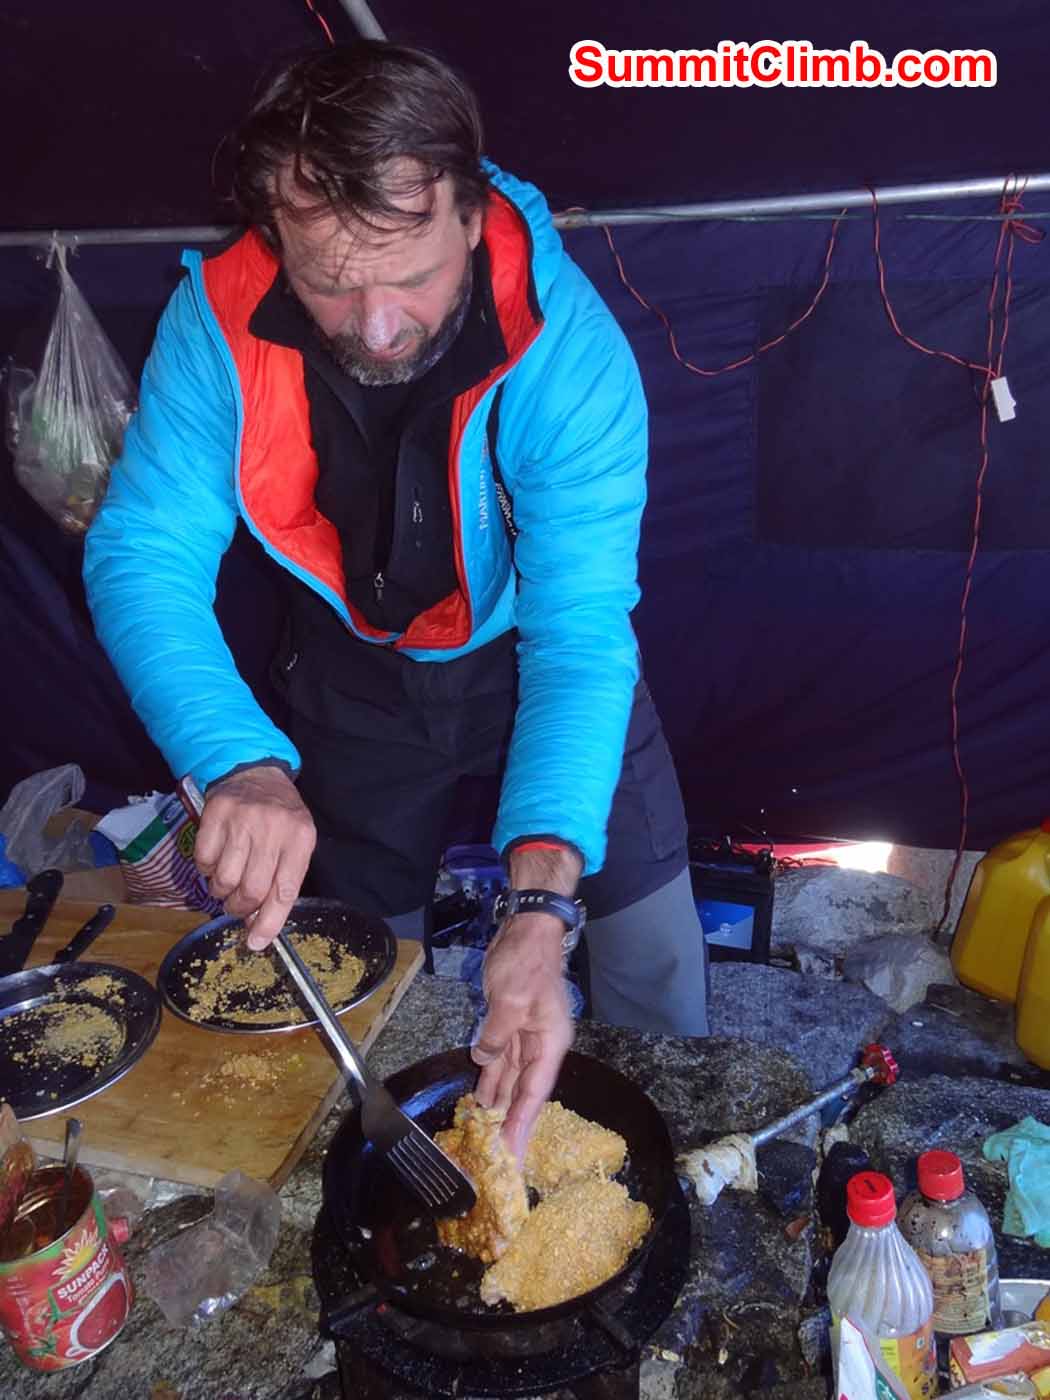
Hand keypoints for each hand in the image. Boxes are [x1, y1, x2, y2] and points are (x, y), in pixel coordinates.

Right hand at [192, 765, 315, 950]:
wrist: (255, 773)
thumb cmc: (280, 817)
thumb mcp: (295, 843)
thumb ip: (282, 881)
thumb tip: (259, 925)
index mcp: (300, 838)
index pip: (284, 890)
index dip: (270, 921)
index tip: (257, 942)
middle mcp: (272, 828)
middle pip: (251, 889)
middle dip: (241, 908)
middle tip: (238, 906)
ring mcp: (242, 820)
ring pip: (224, 879)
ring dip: (221, 891)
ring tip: (227, 881)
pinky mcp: (215, 814)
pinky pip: (203, 860)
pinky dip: (206, 870)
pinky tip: (217, 859)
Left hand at [471, 913, 573, 1159]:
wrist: (527, 928)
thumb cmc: (526, 962)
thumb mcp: (510, 1000)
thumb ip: (497, 1037)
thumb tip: (485, 1060)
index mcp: (550, 1043)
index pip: (535, 1094)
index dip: (523, 1126)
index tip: (513, 1155)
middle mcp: (541, 1045)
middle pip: (525, 1093)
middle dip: (511, 1124)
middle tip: (497, 1158)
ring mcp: (526, 1035)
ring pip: (511, 1079)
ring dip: (498, 1104)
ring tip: (483, 1135)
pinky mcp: (510, 1025)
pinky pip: (501, 1060)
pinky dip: (490, 1078)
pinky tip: (480, 1098)